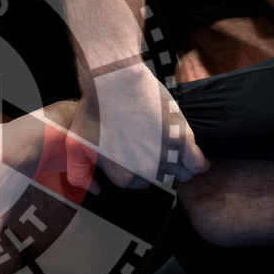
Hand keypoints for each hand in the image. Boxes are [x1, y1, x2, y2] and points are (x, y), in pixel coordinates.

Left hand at [66, 63, 208, 189]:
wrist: (115, 82)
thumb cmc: (94, 110)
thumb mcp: (75, 145)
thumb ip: (80, 174)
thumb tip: (96, 191)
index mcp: (122, 175)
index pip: (135, 183)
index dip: (134, 169)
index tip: (133, 155)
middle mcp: (145, 171)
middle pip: (158, 178)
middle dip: (155, 167)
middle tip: (150, 147)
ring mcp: (166, 156)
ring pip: (181, 173)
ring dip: (179, 165)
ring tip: (171, 150)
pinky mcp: (182, 139)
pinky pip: (198, 162)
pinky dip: (197, 161)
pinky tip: (191, 154)